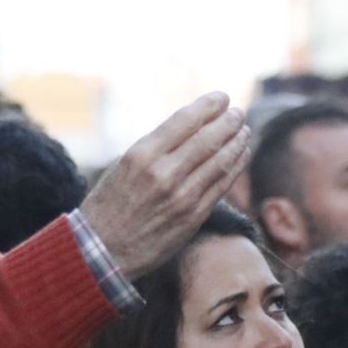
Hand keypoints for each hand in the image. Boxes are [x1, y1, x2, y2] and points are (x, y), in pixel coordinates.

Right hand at [79, 92, 249, 278]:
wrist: (102, 249)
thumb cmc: (109, 205)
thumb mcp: (122, 167)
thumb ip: (155, 150)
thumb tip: (189, 130)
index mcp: (141, 155)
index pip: (184, 121)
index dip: (208, 106)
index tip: (221, 98)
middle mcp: (163, 173)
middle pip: (208, 138)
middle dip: (229, 121)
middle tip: (238, 113)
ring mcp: (182, 196)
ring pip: (220, 160)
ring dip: (237, 141)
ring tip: (244, 130)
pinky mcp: (193, 216)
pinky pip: (222, 185)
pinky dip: (235, 166)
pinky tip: (240, 154)